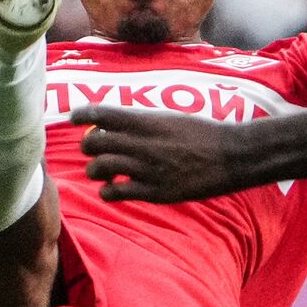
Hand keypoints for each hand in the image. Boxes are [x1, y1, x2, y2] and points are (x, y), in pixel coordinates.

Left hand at [74, 106, 245, 202]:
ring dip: (95, 170)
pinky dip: (108, 191)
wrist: (230, 156)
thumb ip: (142, 121)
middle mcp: (143, 143)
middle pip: (94, 142)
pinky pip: (114, 193)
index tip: (76, 118)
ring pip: (99, 168)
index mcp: (148, 121)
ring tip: (104, 171)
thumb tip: (113, 124)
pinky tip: (115, 188)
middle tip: (94, 148)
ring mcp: (146, 168)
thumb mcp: (171, 118)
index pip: (102, 113)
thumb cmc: (202, 134)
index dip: (82, 114)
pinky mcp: (153, 192)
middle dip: (88, 145)